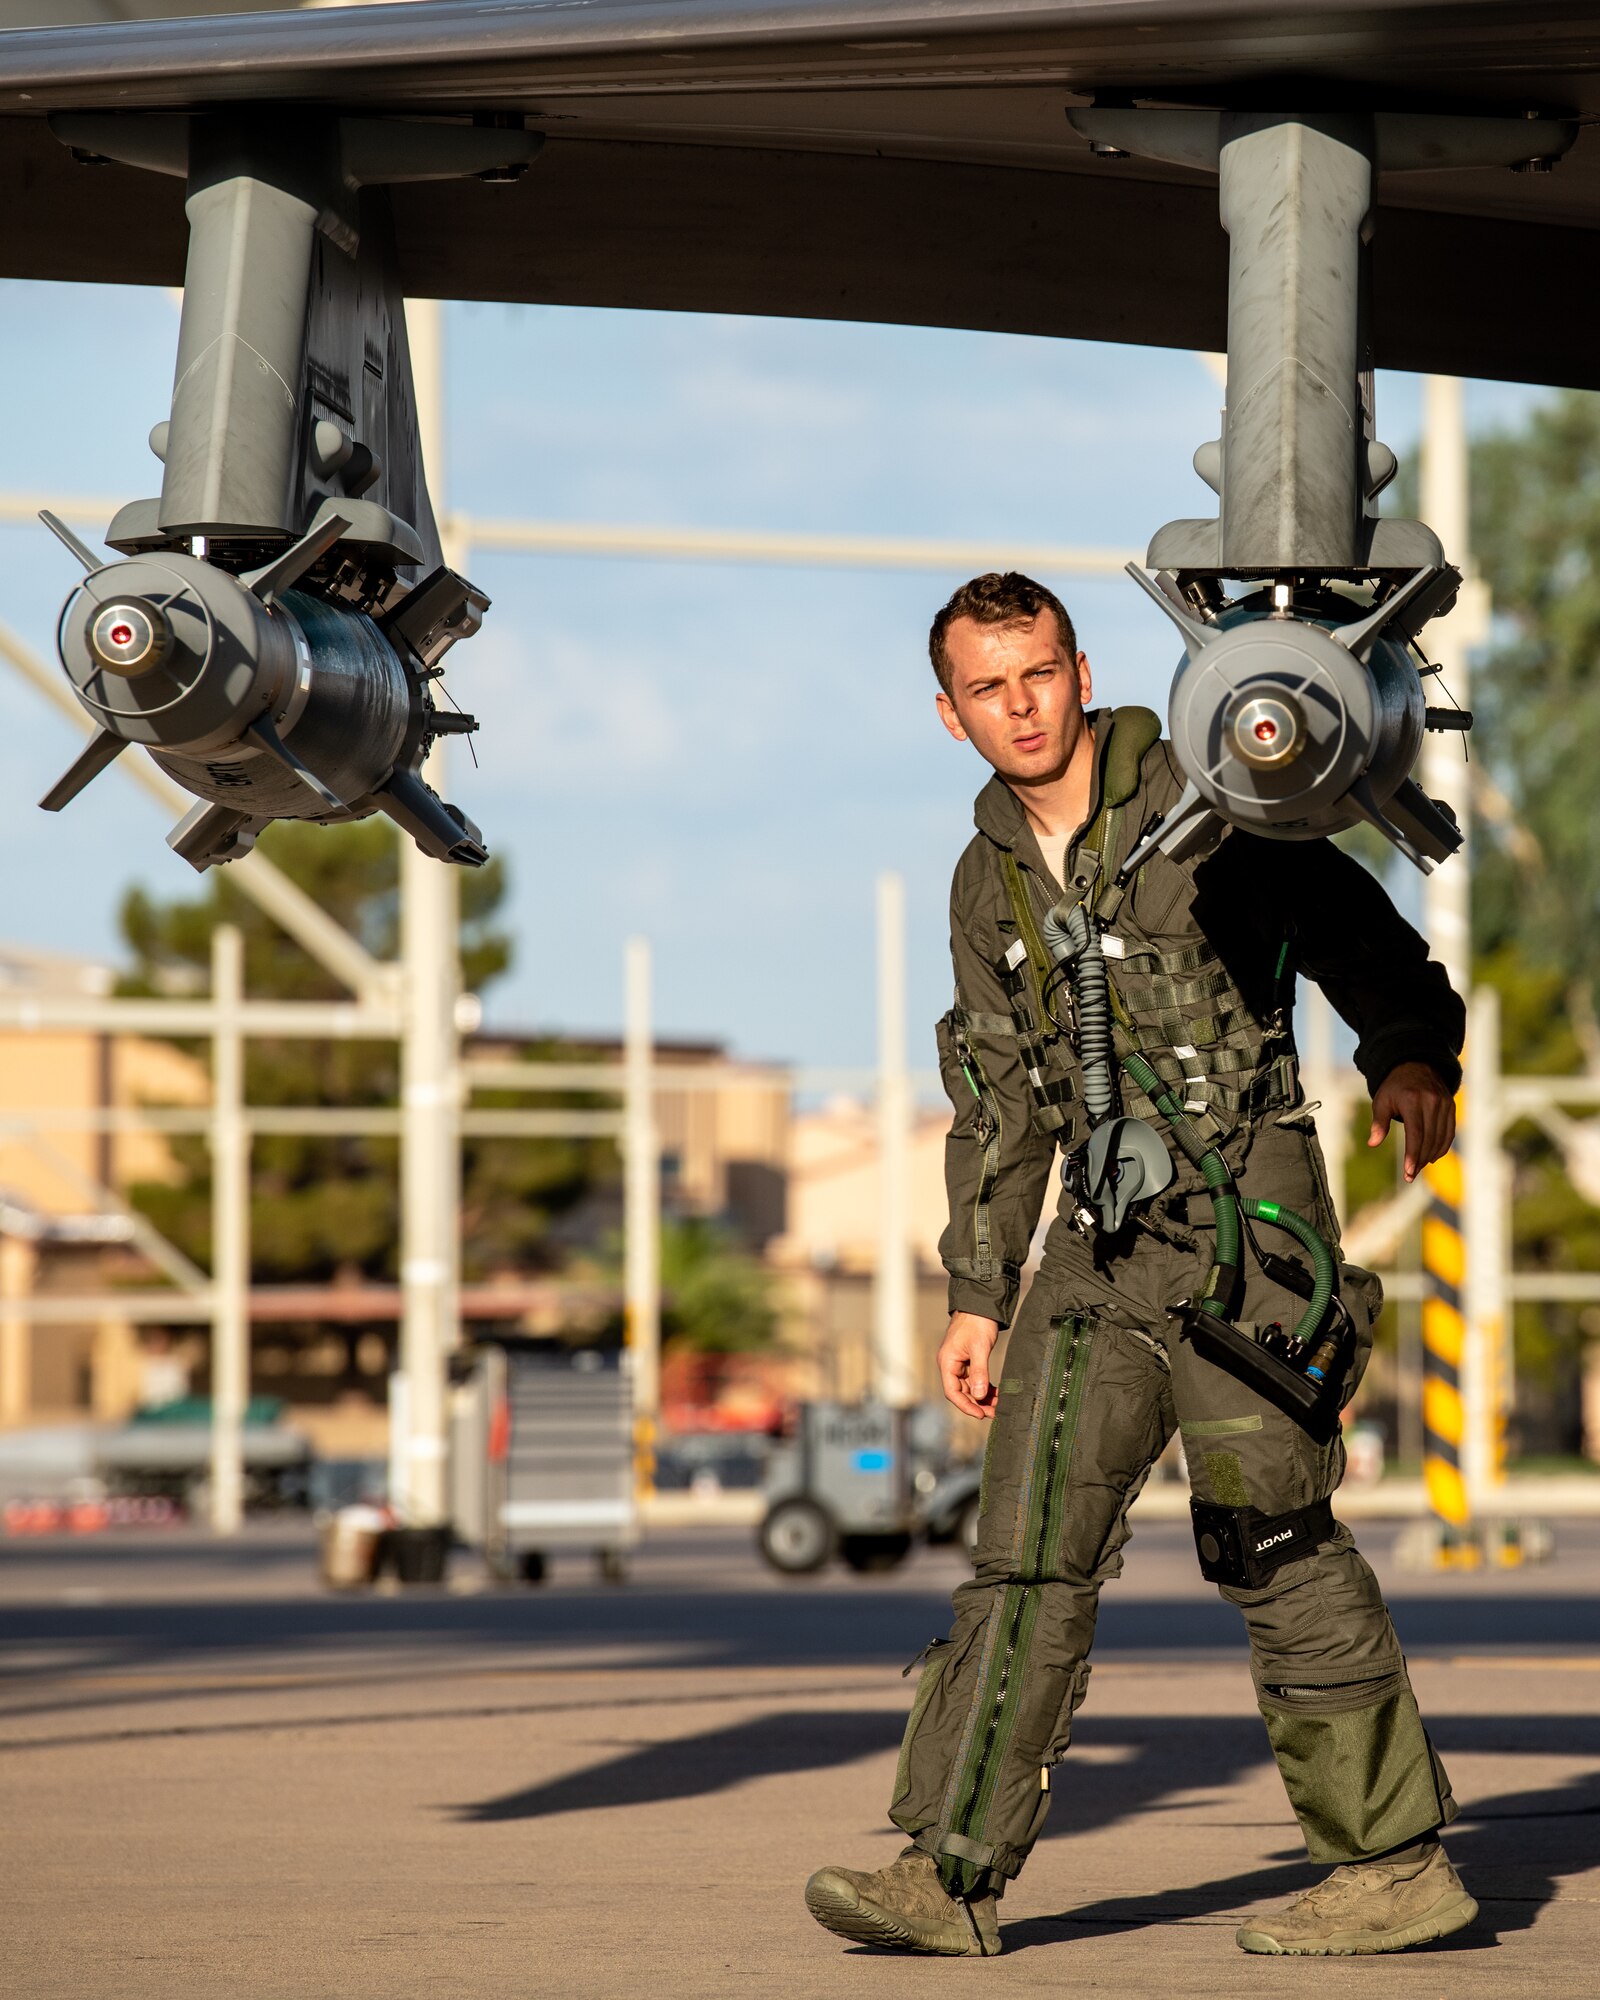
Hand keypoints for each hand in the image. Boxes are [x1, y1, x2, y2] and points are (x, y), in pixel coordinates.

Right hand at [938, 1312, 1000, 1420]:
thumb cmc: (977, 1323)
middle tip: (995, 1413)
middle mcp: (951, 1365)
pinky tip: (996, 1393)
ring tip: (999, 1404)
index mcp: (947, 1362)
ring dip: (983, 1397)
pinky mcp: (969, 1360)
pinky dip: (985, 1387)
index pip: (952, 1392)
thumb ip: (979, 1373)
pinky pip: (975, 1379)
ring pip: (970, 1387)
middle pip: (961, 1392)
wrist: (980, 1304)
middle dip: (977, 1403)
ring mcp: (959, 1363)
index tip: (981, 1414)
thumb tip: (979, 1396)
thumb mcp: (979, 1348)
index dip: (966, 1406)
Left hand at [1368, 1061, 1455, 1181]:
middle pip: (1429, 1139)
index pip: (1415, 1134)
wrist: (1416, 1065)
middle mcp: (1431, 1102)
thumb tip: (1372, 1143)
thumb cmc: (1394, 1087)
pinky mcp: (1451, 1107)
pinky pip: (1449, 1133)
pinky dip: (1442, 1147)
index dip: (1413, 1155)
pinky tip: (1432, 1157)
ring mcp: (1444, 1104)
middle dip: (1420, 1160)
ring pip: (1441, 1138)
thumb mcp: (1382, 1101)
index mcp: (1412, 1100)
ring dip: (1431, 1156)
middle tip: (1411, 1175)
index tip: (1409, 1172)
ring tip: (1419, 1168)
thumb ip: (1379, 1122)